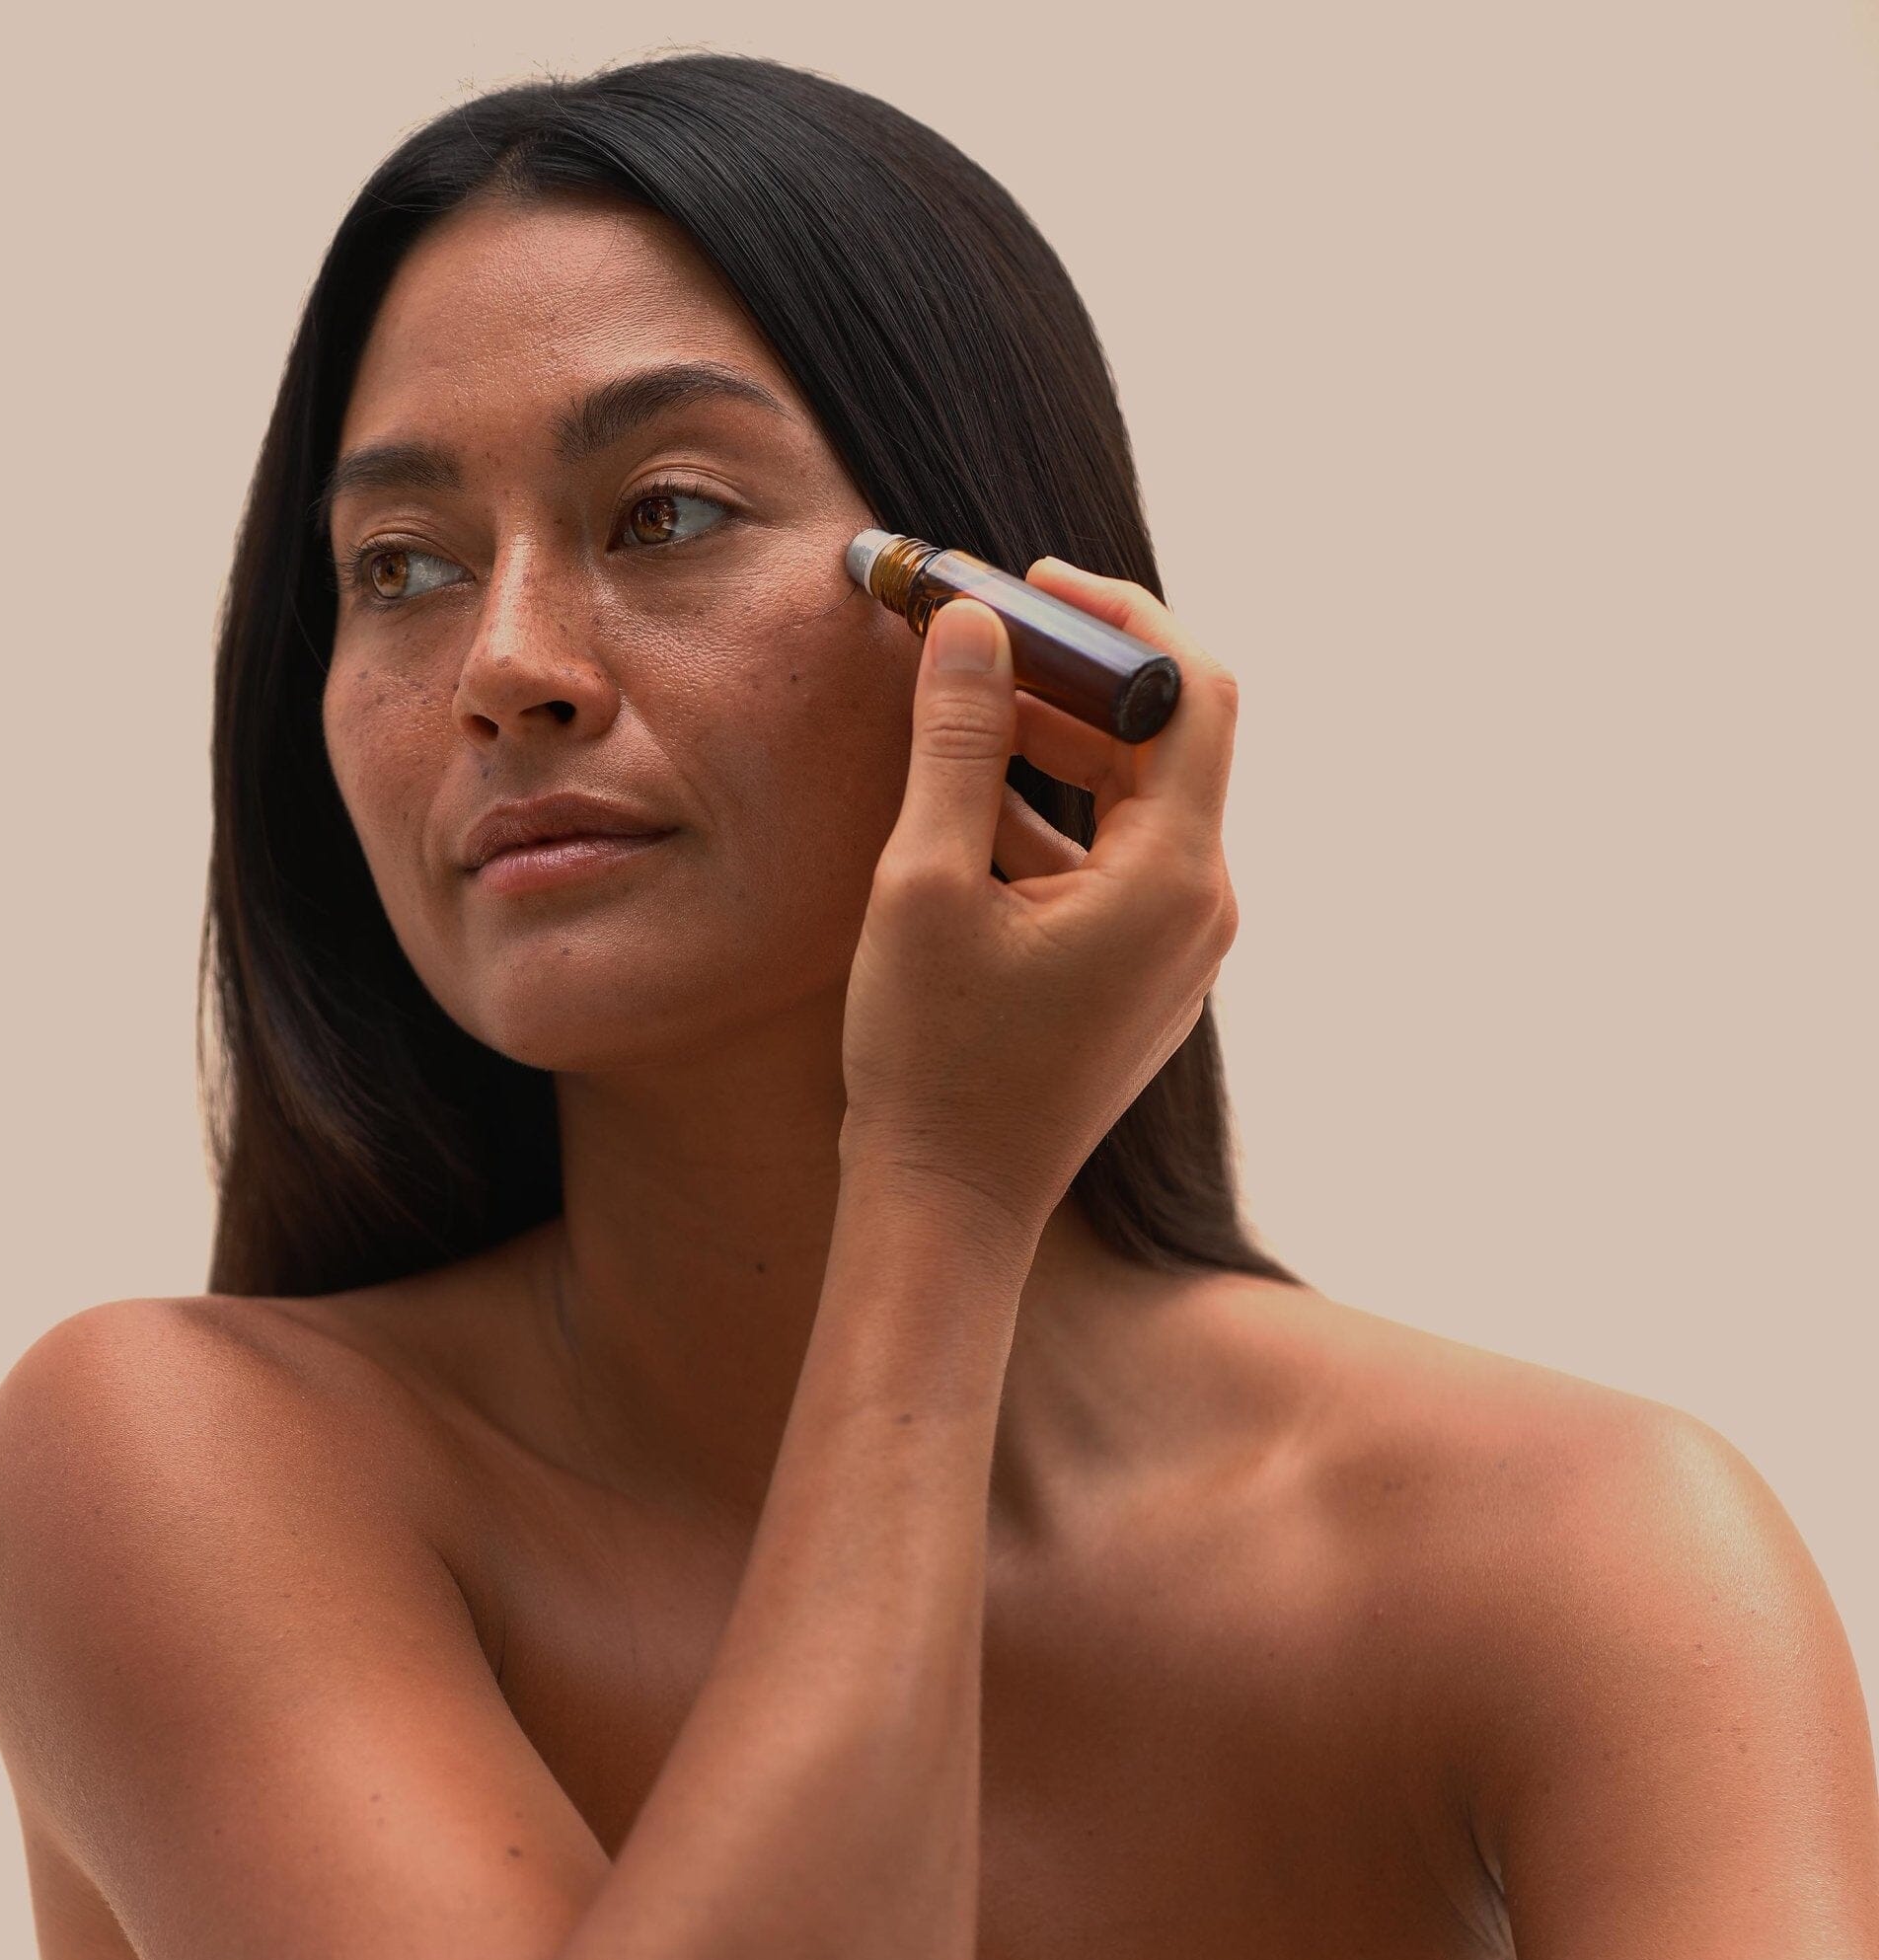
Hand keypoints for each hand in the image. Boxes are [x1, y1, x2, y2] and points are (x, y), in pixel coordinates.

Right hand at [838, 556, 1240, 1236]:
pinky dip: (1054, 820)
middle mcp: (1201, 909)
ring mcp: (1180, 950)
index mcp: (1173, 879)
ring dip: (1055, 749)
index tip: (1034, 585)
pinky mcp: (1145, 978)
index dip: (1121, 620)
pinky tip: (967, 815)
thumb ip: (960, 742)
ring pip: (1136, 804)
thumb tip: (975, 623)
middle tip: (976, 639)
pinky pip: (1116, 864)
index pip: (1193, 694)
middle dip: (1072, 680)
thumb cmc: (931, 1058)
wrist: (948, 1206)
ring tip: (959, 717)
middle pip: (1165, 744)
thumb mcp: (926, 883)